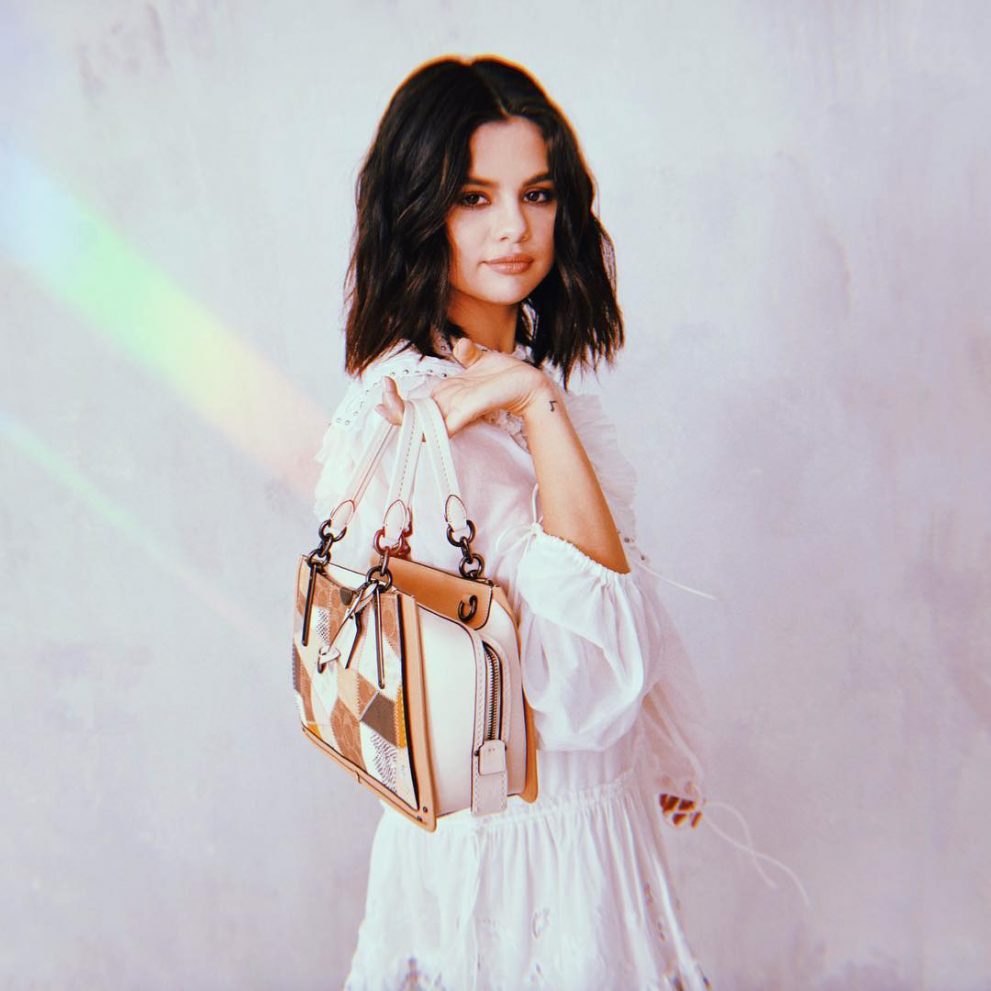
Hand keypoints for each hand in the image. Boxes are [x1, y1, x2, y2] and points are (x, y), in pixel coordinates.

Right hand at [374, 337, 555, 434]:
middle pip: (412, 417)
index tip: (386, 384)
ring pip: (421, 423)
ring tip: (385, 403)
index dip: (396, 400)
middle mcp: (450, 406)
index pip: (415, 405)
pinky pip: (443, 425)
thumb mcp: (482, 362)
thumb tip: (460, 344)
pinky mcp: (469, 412)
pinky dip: (427, 426)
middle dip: (392, 409)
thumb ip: (468, 356)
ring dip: (401, 416)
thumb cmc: (507, 377)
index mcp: (448, 396)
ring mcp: (458, 412)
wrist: (530, 384)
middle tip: (381, 396)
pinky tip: (413, 421)